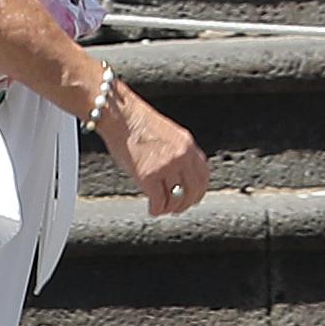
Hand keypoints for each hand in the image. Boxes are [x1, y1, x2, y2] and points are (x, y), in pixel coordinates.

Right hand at [101, 85, 211, 217]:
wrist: (121, 115)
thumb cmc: (138, 123)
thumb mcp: (170, 134)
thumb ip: (179, 152)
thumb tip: (181, 175)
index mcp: (188, 145)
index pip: (204, 176)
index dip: (199, 192)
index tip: (192, 199)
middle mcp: (181, 156)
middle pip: (193, 190)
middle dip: (185, 204)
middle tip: (175, 209)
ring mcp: (166, 166)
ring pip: (176, 199)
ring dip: (169, 208)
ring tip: (161, 209)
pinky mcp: (148, 175)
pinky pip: (158, 201)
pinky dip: (156, 210)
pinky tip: (151, 209)